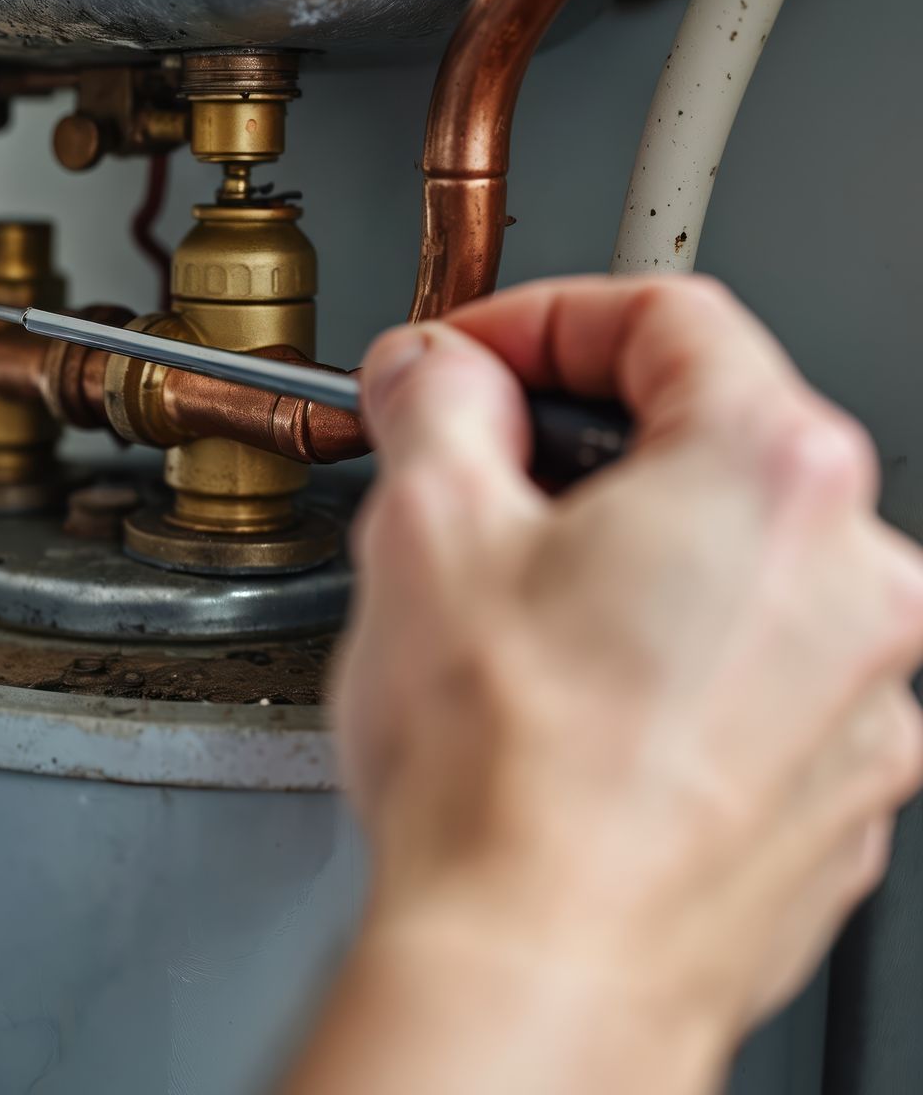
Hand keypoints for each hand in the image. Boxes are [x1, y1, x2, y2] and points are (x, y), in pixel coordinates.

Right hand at [289, 276, 922, 1094]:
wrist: (540, 971)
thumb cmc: (506, 779)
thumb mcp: (423, 524)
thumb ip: (434, 403)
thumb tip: (433, 375)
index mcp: (773, 472)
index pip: (665, 318)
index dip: (538, 322)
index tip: (472, 362)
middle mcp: (859, 576)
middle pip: (706, 444)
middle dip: (575, 453)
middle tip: (468, 493)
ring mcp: (866, 694)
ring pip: (731, 570)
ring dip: (621, 568)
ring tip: (508, 631)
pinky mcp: (842, 787)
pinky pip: (752, 678)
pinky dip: (667, 668)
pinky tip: (570, 716)